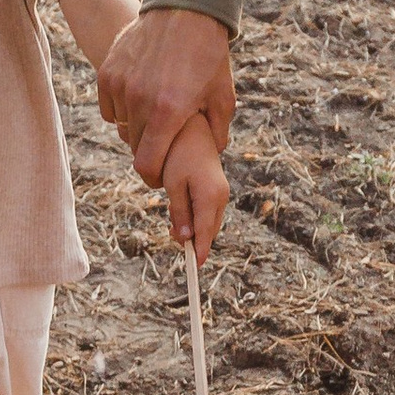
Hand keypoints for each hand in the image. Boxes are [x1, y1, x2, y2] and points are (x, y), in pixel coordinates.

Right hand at [99, 6, 234, 185]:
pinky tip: (140, 100)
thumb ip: (217, 132)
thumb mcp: (223, 97)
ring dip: (136, 129)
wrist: (186, 10)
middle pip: (134, 147)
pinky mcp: (108, 72)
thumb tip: (213, 155)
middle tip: (162, 145)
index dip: (153, 176)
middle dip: (148, 152)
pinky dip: (122, 110)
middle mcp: (139, 100)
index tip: (160, 177)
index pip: (147, 164)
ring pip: (122, 127)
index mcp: (168, 112)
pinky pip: (110, 107)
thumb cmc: (209, 55)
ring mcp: (120, 85)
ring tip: (154, 117)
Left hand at [160, 117, 229, 258]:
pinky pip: (207, 211)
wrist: (192, 127)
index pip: (206, 233)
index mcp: (211, 197)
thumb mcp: (173, 185)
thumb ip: (180, 212)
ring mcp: (221, 192)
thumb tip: (185, 237)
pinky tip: (182, 213)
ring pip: (208, 221)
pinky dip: (196, 217)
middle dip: (194, 240)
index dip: (199, 251)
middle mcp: (221, 196)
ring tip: (173, 226)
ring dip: (194, 228)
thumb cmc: (178, 154)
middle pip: (209, 230)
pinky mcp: (216, 187)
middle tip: (172, 238)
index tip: (194, 267)